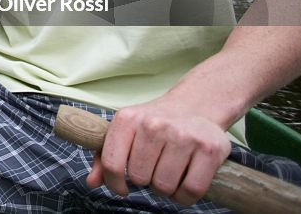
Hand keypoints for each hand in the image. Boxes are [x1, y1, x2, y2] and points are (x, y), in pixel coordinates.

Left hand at [86, 98, 231, 205]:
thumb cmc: (155, 124)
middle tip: (154, 168)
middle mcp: (154, 125)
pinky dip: (185, 196)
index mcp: (128, 119)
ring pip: (164, 186)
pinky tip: (183, 183)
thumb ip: (105, 157)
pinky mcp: (209, 149)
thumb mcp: (126, 131)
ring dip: (166, 189)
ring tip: (169, 172)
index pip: (112, 163)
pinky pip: (191, 190)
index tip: (122, 188)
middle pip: (140, 178)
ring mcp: (183, 136)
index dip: (114, 183)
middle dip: (146, 180)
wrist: (195, 105)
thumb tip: (92, 183)